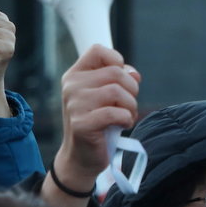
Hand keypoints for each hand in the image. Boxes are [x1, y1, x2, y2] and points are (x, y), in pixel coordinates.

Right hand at [51, 45, 139, 194]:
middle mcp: (71, 86)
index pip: (98, 50)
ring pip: (117, 91)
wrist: (81, 157)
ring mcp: (74, 105)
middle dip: (131, 89)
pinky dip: (127, 118)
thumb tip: (134, 74)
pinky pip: (115, 113)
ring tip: (126, 116)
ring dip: (131, 106)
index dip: (117, 61)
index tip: (119, 81)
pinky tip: (123, 124)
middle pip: (115, 72)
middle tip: (128, 105)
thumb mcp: (106, 96)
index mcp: (75, 75)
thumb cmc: (97, 123)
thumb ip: (119, 80)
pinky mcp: (82, 124)